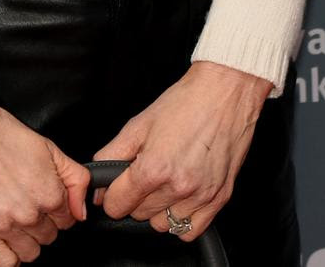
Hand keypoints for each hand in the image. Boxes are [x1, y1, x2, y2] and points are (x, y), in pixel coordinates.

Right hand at [0, 75, 88, 265]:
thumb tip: (82, 208)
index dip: (60, 209)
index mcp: (49, 194)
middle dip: (44, 222)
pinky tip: (7, 240)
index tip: (48, 200)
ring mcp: (4, 226)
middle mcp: (28, 214)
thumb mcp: (48, 148)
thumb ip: (75, 178)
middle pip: (50, 236)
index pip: (68, 220)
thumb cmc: (1, 136)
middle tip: (30, 204)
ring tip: (17, 220)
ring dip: (28, 240)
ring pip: (31, 252)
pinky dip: (10, 256)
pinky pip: (6, 262)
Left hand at [88, 60, 273, 243]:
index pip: (117, 206)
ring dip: (158, 210)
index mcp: (154, 167)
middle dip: (135, 199)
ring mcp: (201, 195)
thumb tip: (99, 186)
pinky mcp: (220, 199)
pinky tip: (180, 199)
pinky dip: (182, 220)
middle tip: (145, 176)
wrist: (225, 93)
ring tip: (165, 184)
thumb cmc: (184, 104)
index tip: (117, 188)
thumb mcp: (138, 124)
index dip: (112, 196)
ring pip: (163, 225)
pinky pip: (191, 231)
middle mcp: (178, 186)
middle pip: (138, 215)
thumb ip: (111, 156)